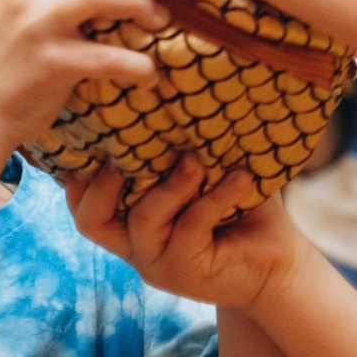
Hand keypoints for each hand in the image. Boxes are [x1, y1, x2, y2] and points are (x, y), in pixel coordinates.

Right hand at [65, 155, 308, 310]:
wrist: (279, 266)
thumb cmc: (242, 213)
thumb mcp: (207, 176)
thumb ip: (183, 148)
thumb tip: (179, 84)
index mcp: (131, 224)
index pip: (84, 206)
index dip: (76, 176)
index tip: (94, 133)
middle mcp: (136, 247)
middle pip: (90, 220)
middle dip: (103, 181)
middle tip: (130, 147)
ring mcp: (158, 263)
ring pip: (144, 218)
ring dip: (171, 183)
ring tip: (197, 160)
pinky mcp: (186, 272)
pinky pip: (190, 226)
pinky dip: (214, 198)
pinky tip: (241, 179)